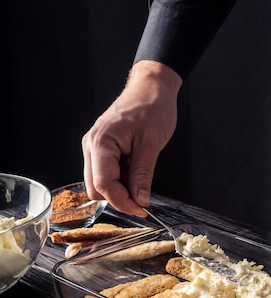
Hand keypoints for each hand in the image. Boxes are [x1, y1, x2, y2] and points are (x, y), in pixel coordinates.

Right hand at [82, 60, 181, 214]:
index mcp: (100, 142)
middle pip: (96, 189)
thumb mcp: (151, 143)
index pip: (103, 184)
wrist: (151, 88)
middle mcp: (92, 146)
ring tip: (141, 177)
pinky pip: (106, 174)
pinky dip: (121, 181)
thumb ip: (143, 174)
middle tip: (143, 198)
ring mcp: (94, 149)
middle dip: (119, 197)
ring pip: (100, 184)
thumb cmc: (152, 108)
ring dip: (120, 189)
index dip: (122, 201)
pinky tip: (136, 171)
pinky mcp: (102, 151)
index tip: (142, 210)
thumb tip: (140, 200)